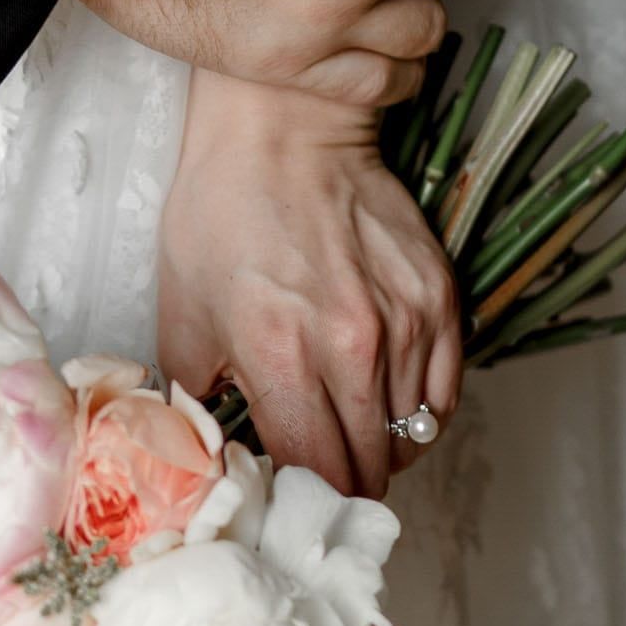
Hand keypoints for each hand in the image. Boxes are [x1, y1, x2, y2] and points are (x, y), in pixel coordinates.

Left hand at [158, 72, 462, 497]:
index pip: (318, 473)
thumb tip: (216, 449)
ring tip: (354, 428)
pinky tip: (388, 398)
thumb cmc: (223, 213)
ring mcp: (405, 323)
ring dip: (385, 447)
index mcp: (281, 358)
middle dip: (348, 482)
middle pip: (373, 468)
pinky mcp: (439, 297)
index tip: (293, 491)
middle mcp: (352, 349)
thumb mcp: (182, 311)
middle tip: (325, 468)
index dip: (307, 496)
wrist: (282, 129)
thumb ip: (199, 395)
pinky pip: (444, 392)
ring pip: (414, 435)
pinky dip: (420, 410)